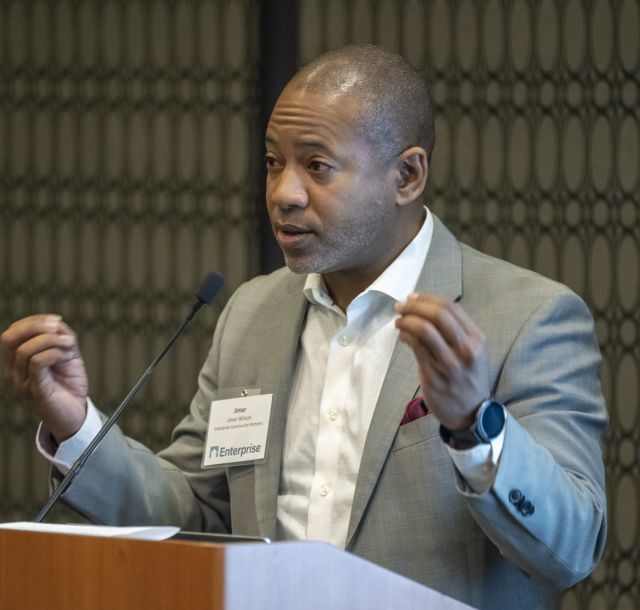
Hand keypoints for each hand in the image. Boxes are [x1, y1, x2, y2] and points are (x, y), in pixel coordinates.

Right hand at [1, 314, 87, 441]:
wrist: (77, 414)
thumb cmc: (70, 385)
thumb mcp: (66, 355)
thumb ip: (60, 338)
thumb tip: (56, 323)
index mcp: (19, 361)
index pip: (12, 333)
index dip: (32, 321)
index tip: (56, 320)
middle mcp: (15, 371)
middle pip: (9, 338)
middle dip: (35, 325)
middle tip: (57, 326)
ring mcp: (23, 381)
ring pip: (25, 349)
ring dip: (52, 340)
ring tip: (69, 346)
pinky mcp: (36, 389)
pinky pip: (37, 363)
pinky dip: (54, 353)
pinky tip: (67, 356)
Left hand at [395, 294, 489, 429]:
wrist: (471, 413)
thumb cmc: (468, 378)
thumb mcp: (473, 352)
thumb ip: (455, 331)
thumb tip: (423, 306)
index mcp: (477, 339)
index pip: (451, 308)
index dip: (427, 299)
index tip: (412, 297)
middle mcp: (466, 349)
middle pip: (438, 315)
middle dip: (414, 306)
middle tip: (400, 306)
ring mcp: (450, 363)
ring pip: (424, 330)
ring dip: (406, 321)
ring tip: (398, 321)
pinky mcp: (434, 376)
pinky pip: (416, 348)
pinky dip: (406, 336)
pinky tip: (402, 335)